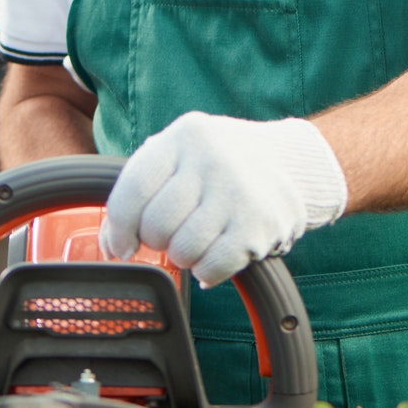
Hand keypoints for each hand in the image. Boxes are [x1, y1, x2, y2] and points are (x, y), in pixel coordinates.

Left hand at [100, 111, 347, 286]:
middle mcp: (211, 159)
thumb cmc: (223, 164)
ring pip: (182, 251)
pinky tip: (219, 252)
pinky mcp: (259, 225)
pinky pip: (211, 267)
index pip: (133, 189)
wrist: (295, 163)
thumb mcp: (183, 154)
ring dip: (185, 256)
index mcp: (184, 136)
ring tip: (201, 240)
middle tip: (175, 234)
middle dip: (158, 240)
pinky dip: (208, 271)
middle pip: (156, 225)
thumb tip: (112, 243)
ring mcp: (238, 191)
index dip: (120, 227)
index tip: (123, 244)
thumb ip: (144, 187)